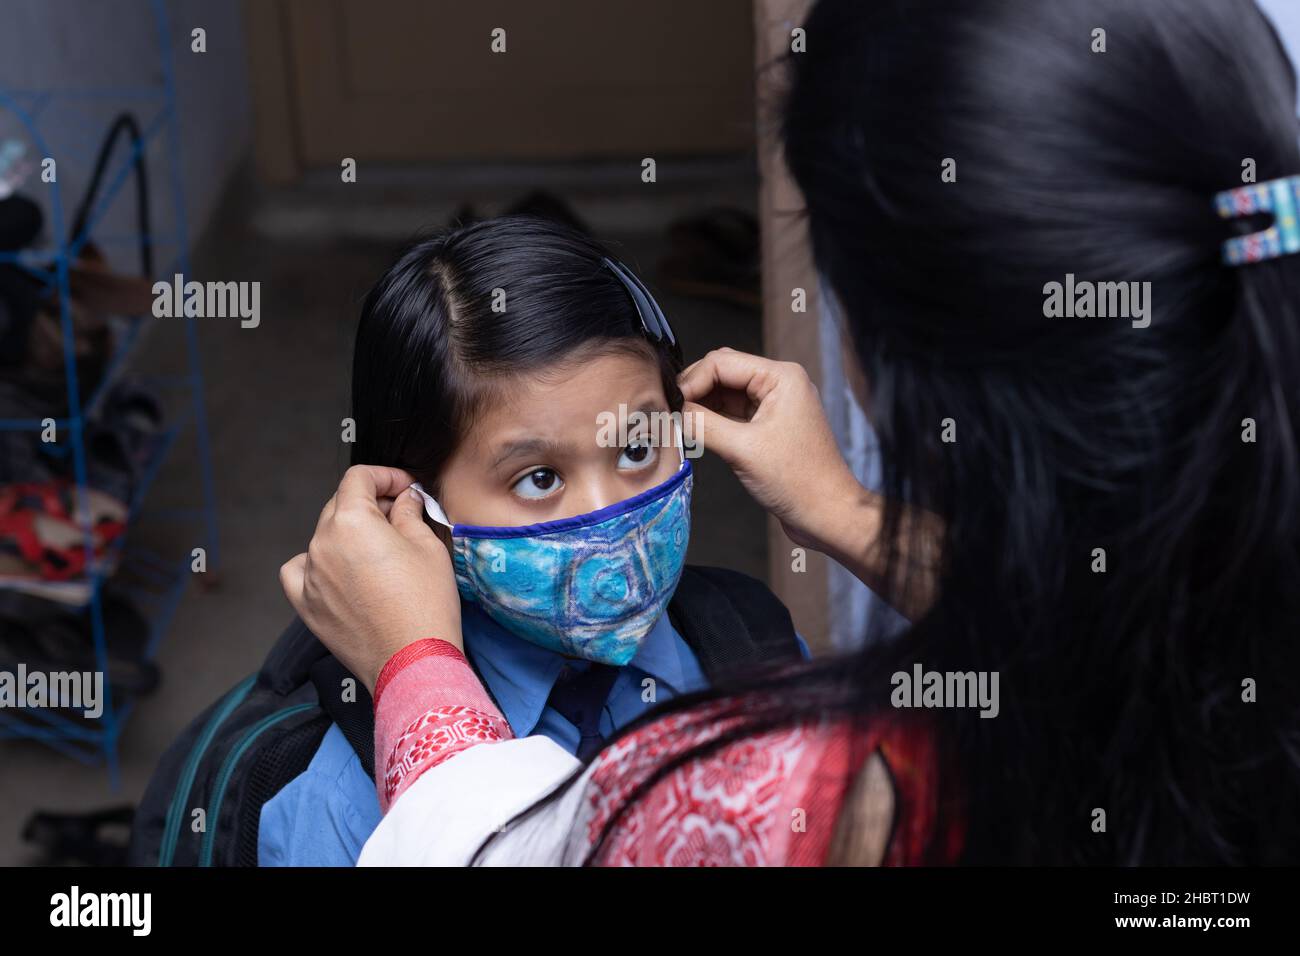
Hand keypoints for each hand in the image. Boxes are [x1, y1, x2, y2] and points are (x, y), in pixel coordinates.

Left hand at [280, 465, 461, 692]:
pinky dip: (315, 563)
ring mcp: (310, 575)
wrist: (413, 660)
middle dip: (370, 503)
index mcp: (351, 521)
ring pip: (323, 537)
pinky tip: (336, 569)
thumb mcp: (428, 547)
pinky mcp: (307, 604)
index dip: (386, 476)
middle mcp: (322, 543)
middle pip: (340, 505)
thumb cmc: (425, 604)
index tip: (405, 487)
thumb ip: (409, 513)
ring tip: (377, 549)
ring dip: (348, 533)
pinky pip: (300, 571)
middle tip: (401, 515)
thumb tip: (405, 498)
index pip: (359, 479)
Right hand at [678, 348, 868, 555]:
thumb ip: (703, 425)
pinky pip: (732, 413)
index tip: (669, 405)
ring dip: (701, 406)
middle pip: (722, 373)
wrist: (827, 514)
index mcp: (781, 377)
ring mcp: (774, 405)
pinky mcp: (768, 426)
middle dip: (694, 391)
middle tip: (670, 414)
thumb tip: (671, 412)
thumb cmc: (800, 482)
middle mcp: (779, 384)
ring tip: (679, 425)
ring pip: (725, 393)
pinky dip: (712, 420)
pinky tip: (696, 433)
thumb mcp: (742, 450)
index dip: (691, 381)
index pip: (721, 362)